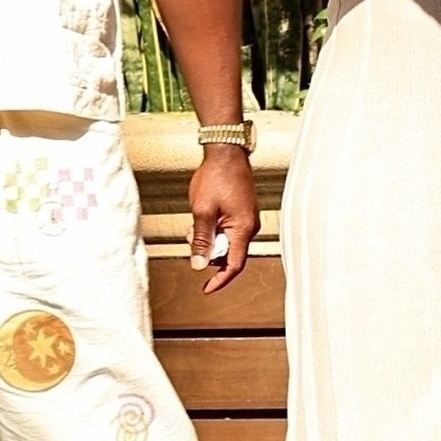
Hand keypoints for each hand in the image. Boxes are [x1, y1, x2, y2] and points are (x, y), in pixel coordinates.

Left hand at [188, 145, 259, 293]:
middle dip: (208, 252)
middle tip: (191, 239)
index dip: (220, 279)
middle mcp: (250, 227)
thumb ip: (201, 240)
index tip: (207, 288)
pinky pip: (229, 230)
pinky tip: (203, 219)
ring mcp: (247, 219)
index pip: (234, 264)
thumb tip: (199, 265)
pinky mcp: (242, 212)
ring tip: (195, 224)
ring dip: (210, 240)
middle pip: (229, 254)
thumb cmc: (216, 177)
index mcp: (243, 229)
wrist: (226, 152)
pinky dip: (214, 230)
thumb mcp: (202, 211)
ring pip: (227, 242)